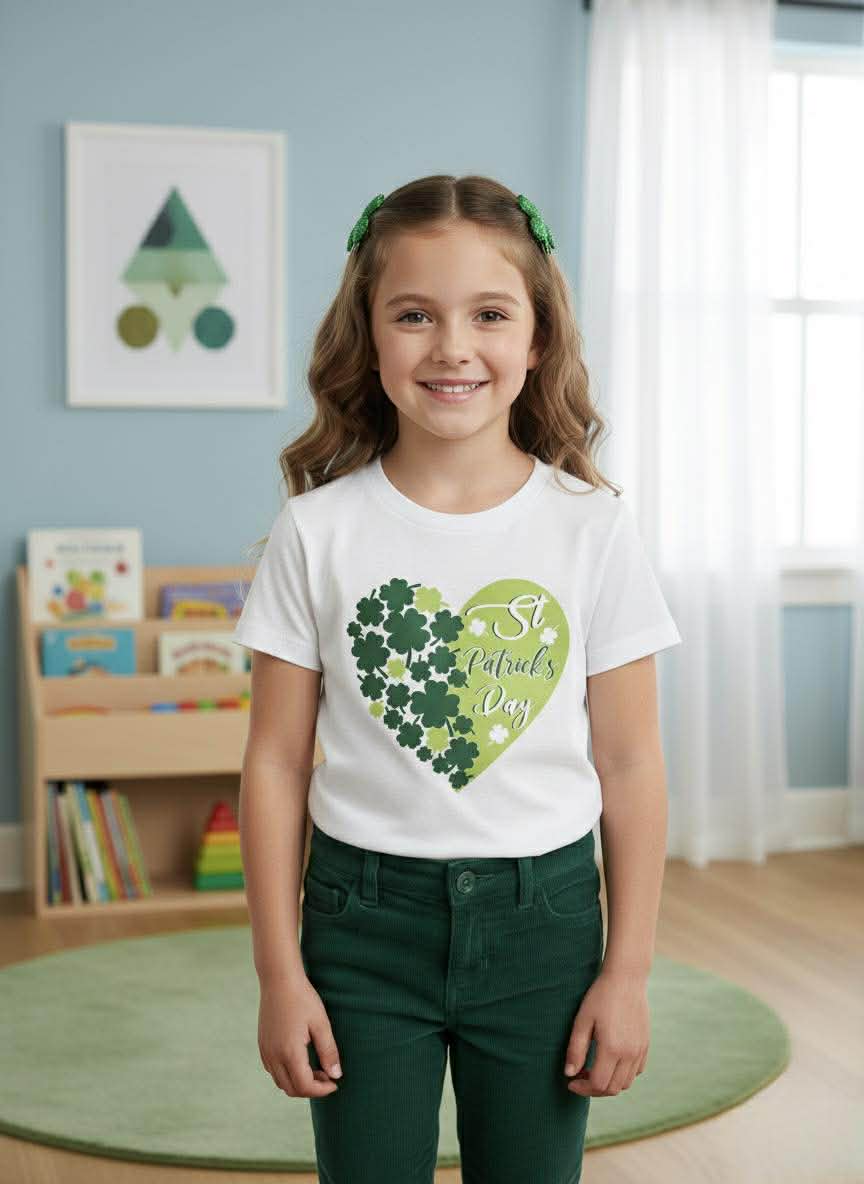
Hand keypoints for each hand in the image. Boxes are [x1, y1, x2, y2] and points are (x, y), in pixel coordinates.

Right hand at [258, 972, 343, 1097]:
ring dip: (298, 1082)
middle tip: (328, 1076)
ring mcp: (265, 1051)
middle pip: (291, 1089)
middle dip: (311, 1089)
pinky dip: (287, 1073)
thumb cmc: (302, 998)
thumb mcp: (321, 1024)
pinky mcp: (262, 1045)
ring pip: (280, 1082)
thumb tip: (336, 1075)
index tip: (335, 1083)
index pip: (305, 1086)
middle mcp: (273, 1056)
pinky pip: (273, 1070)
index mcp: (289, 1052)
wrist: (278, 979)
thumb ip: (328, 1051)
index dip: (321, 1090)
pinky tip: (300, 1060)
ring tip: (316, 1068)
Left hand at [563, 967, 649, 1095]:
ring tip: (593, 1070)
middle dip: (594, 1089)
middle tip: (580, 1077)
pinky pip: (636, 1071)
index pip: (598, 1084)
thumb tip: (569, 1074)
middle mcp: (629, 1053)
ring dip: (609, 1084)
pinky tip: (610, 1062)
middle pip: (613, 1089)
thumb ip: (575, 1049)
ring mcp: (640, 1050)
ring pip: (626, 1083)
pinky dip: (623, 1075)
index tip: (571, 1082)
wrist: (626, 979)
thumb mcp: (582, 1020)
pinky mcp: (645, 1045)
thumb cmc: (600, 996)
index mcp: (612, 1048)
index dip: (583, 1088)